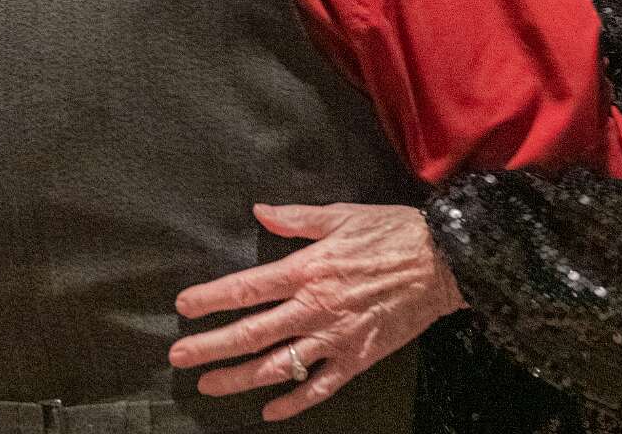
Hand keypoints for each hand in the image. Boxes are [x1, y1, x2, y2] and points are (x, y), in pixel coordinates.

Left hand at [169, 202, 464, 421]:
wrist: (442, 261)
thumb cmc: (390, 232)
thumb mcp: (341, 214)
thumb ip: (297, 218)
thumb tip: (259, 211)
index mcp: (307, 269)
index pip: (248, 288)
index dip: (212, 299)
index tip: (184, 306)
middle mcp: (315, 307)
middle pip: (253, 333)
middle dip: (212, 346)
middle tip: (179, 355)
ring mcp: (336, 337)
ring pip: (279, 366)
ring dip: (240, 378)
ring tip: (210, 384)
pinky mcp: (358, 358)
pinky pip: (320, 387)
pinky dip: (294, 401)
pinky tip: (270, 410)